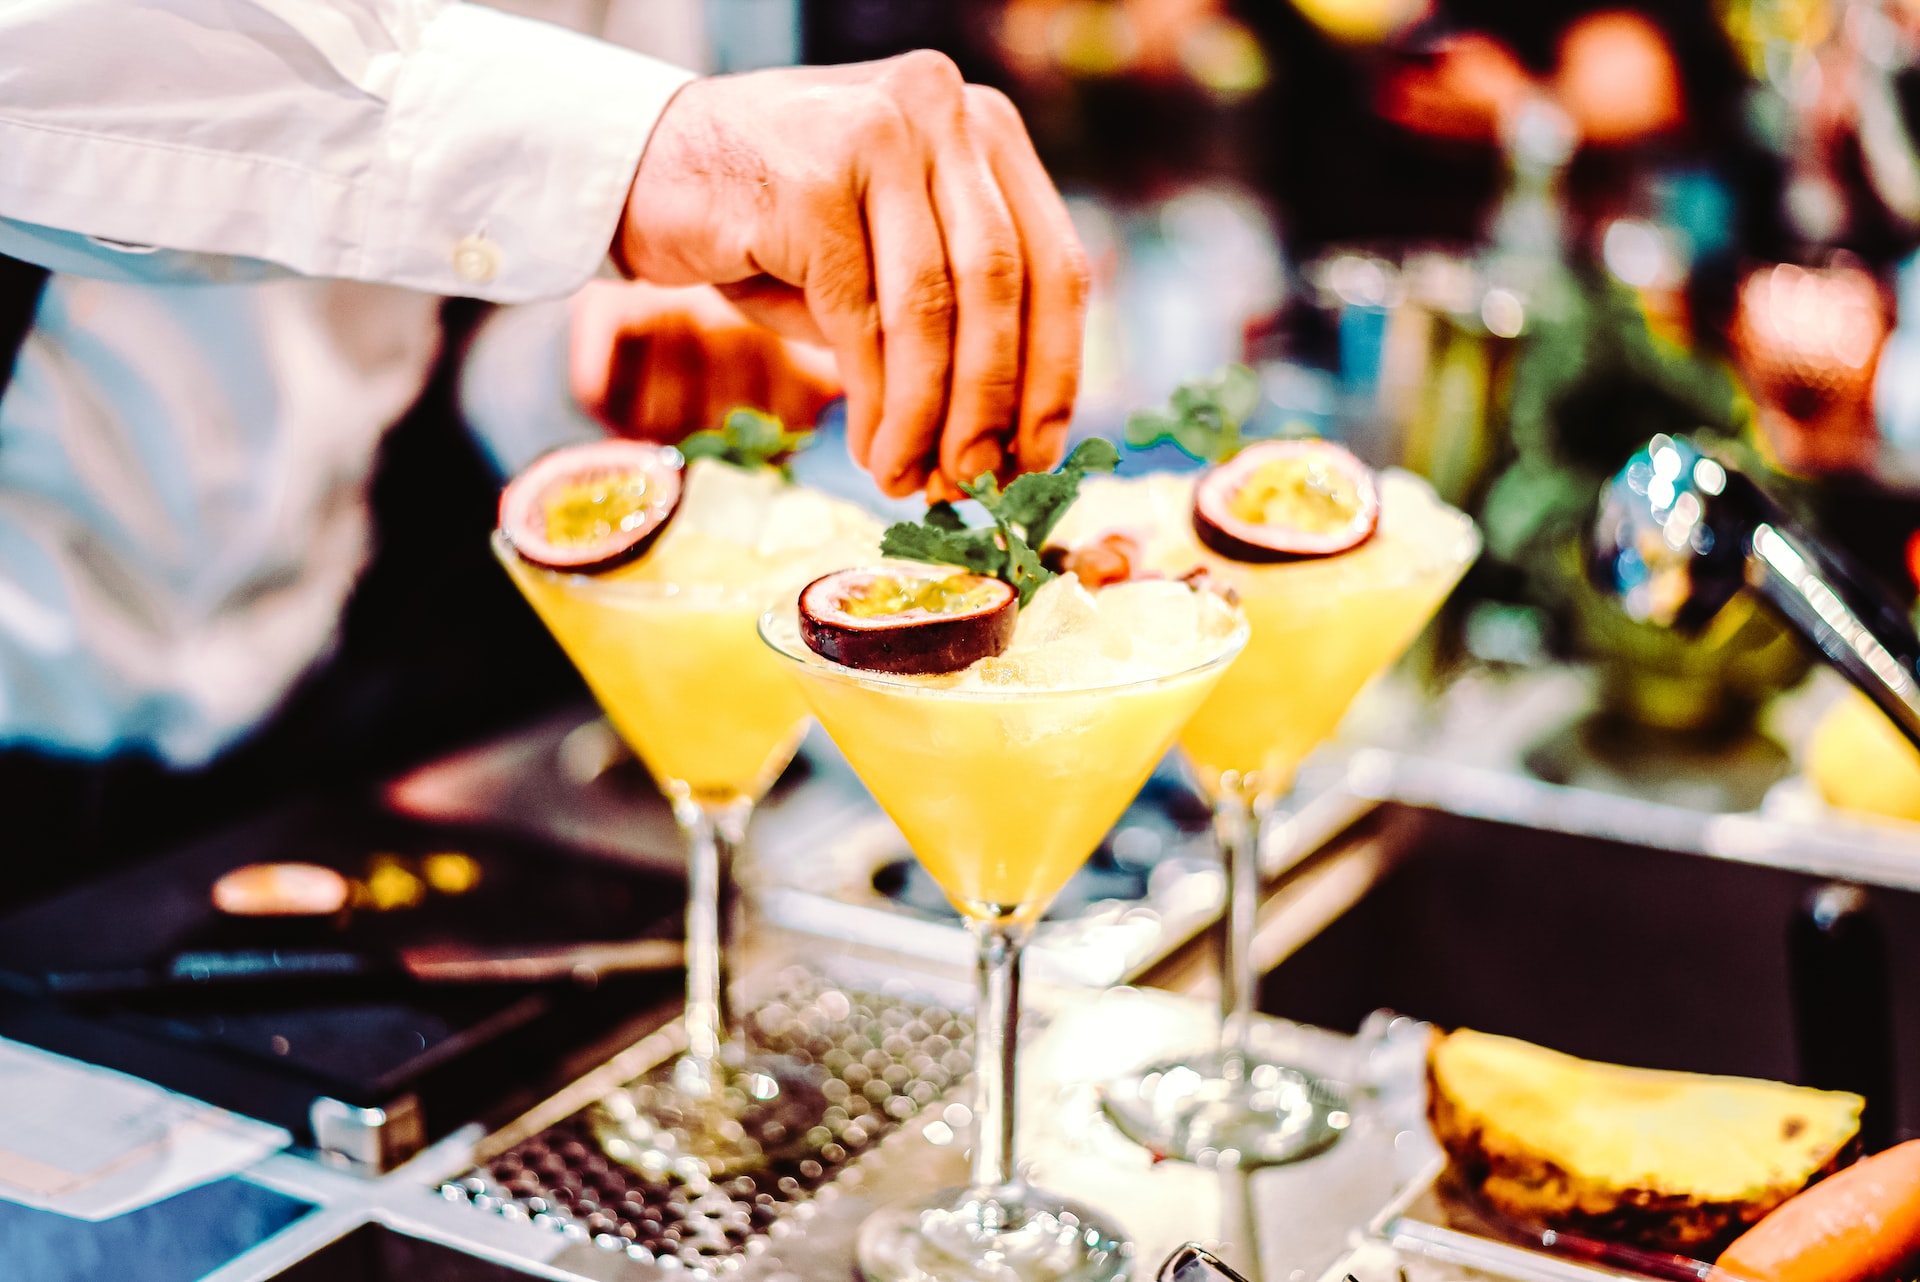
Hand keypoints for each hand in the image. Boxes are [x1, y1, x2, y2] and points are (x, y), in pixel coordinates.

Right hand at [615, 52, 1090, 498]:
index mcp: (981, 126)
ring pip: (931, 309)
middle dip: (991, 403)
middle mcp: (940, 109)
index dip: (1055, 370)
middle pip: (999, 286)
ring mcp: (876, 134)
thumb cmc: (774, 227)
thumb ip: (953, 319)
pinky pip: (862, 320)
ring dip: (927, 416)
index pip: (1051, 262)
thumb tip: (1008, 445)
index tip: (1038, 452)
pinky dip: (877, 401)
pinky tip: (874, 448)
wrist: (641, 168)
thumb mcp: (886, 260)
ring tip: (912, 478)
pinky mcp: (810, 179)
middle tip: (974, 480)